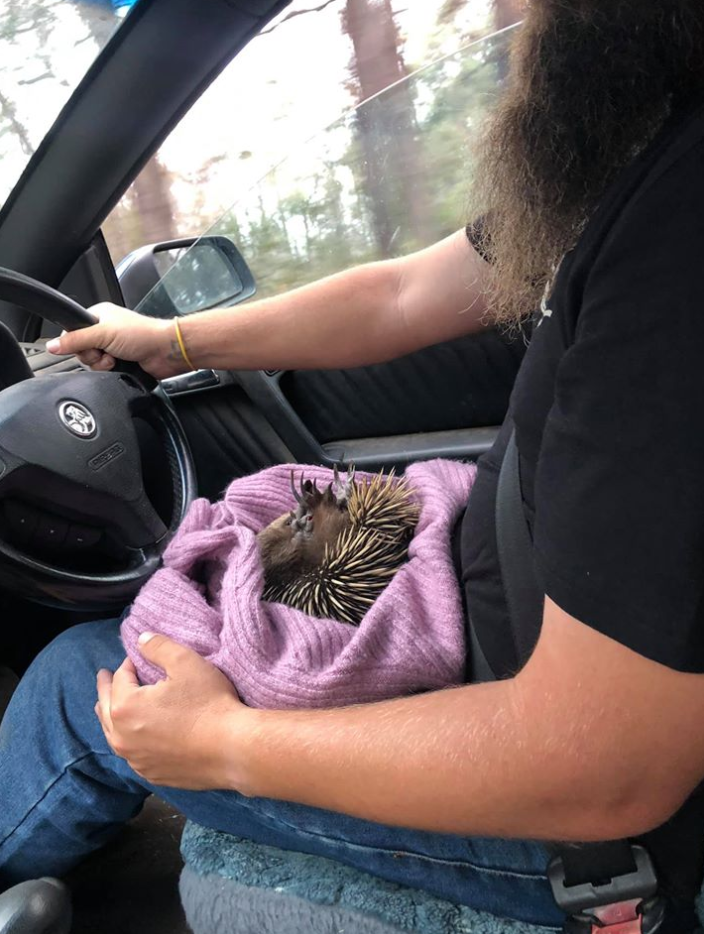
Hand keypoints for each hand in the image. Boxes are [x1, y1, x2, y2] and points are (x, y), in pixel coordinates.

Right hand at [46, 302, 192, 379]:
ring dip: (102, 365)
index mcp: (98, 316)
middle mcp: (103, 331)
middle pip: (80, 350)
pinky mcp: (119, 362)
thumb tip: (52, 345)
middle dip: (92, 356)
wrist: (165, 352)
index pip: (72, 331)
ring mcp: (111, 347)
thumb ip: (77, 340)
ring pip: (91, 363)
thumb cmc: (142, 335)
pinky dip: (110, 371)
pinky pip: (103, 371)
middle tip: (105, 351)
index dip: (75, 343)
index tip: (87, 346)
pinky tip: (120, 366)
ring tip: (115, 359)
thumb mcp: (103, 334)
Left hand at [96, 633, 247, 789]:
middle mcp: (123, 738)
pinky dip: (129, 741)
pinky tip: (136, 738)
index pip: (119, 679)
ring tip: (109, 707)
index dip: (128, 665)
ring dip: (112, 717)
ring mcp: (136, 760)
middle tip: (103, 677)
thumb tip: (141, 639)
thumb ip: (158, 647)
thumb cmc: (210, 703)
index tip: (137, 659)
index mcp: (125, 708)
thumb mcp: (185, 662)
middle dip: (106, 689)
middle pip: (106, 708)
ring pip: (114, 735)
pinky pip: (132, 754)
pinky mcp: (152, 775)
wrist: (233, 748)